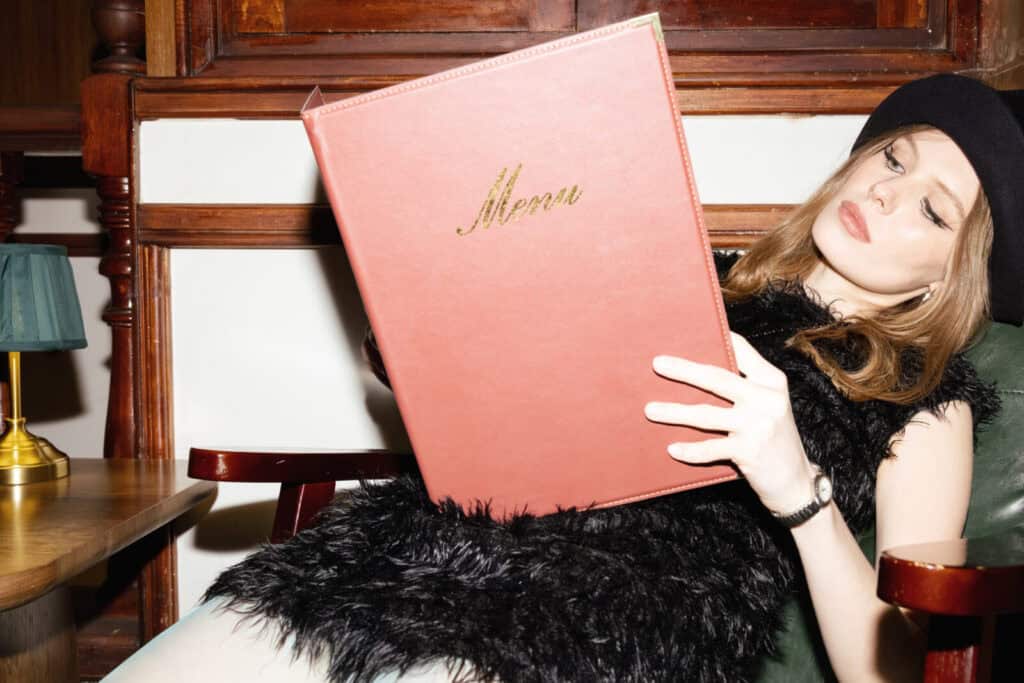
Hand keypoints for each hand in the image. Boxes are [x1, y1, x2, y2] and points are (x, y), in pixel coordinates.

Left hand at [644, 332, 817, 514]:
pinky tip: (672, 448)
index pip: (741, 350)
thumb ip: (745, 387)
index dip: (717, 338)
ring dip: (674, 412)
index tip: (688, 331)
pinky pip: (710, 448)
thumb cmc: (773, 439)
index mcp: (772, 380)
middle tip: (657, 364)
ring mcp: (758, 425)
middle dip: (683, 370)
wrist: (797, 483)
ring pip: (706, 415)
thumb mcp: (769, 405)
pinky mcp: (749, 451)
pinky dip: (689, 450)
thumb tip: (697, 371)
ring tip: (650, 410)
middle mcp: (767, 398)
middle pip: (716, 378)